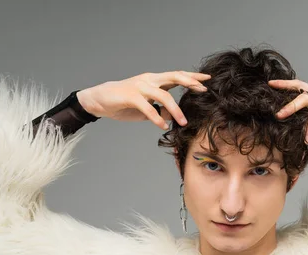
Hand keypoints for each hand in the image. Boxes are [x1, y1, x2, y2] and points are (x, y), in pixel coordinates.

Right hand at [75, 71, 211, 128]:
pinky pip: (147, 107)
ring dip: (175, 109)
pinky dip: (156, 118)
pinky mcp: (130, 96)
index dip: (192, 77)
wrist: (100, 99)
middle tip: (203, 91)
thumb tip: (174, 117)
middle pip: (174, 76)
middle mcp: (149, 80)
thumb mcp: (147, 107)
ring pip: (163, 94)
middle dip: (190, 82)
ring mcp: (140, 86)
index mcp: (155, 80)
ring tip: (183, 122)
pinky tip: (162, 126)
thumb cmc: (125, 102)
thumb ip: (161, 109)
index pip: (177, 75)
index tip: (208, 80)